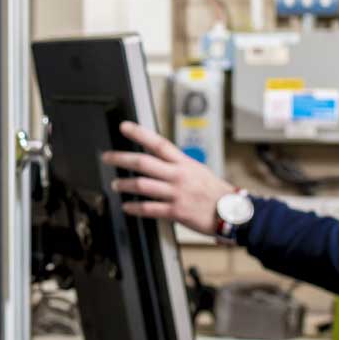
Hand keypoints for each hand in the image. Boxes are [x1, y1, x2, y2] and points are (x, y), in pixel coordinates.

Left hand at [99, 121, 234, 235]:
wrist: (232, 212)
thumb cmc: (214, 191)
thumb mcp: (197, 169)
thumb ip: (176, 164)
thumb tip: (158, 157)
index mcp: (183, 162)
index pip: (158, 143)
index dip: (140, 133)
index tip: (124, 127)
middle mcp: (178, 175)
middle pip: (143, 163)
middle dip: (121, 159)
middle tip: (107, 157)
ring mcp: (176, 193)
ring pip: (142, 185)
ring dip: (124, 184)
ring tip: (115, 184)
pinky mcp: (176, 212)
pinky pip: (149, 209)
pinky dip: (135, 208)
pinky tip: (127, 207)